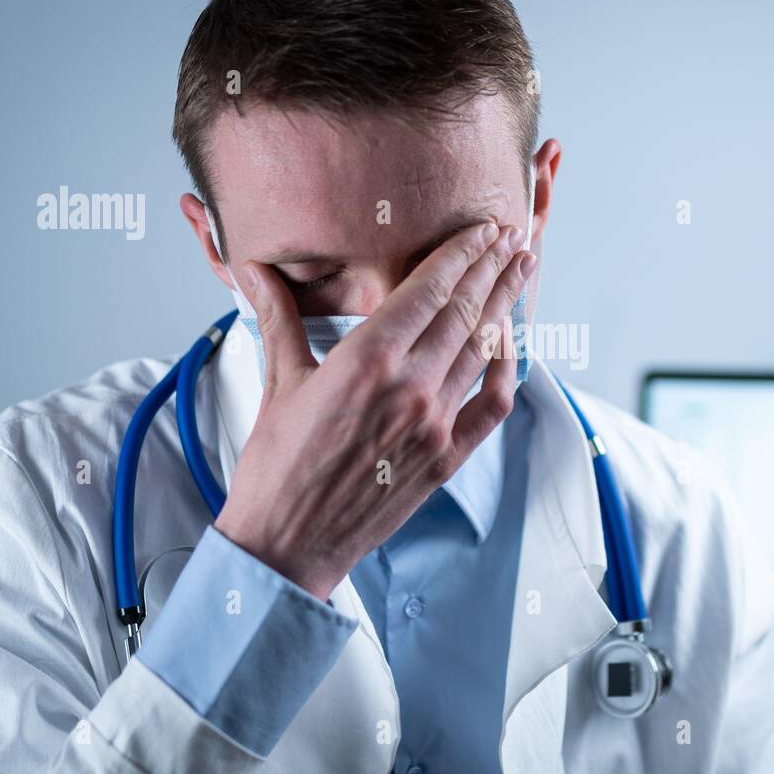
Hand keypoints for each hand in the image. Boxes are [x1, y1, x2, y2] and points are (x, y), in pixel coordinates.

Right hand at [214, 222, 535, 599]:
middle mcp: (409, 388)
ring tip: (521, 272)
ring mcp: (434, 425)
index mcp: (366, 361)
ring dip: (505, 307)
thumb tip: (252, 267)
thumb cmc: (275, 467)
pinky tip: (512, 345)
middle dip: (491, 269)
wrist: (287, 543)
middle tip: (511, 237)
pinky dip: (507, 370)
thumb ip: (277, 316)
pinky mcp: (446, 458)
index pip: (428, 290)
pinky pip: (491, 405)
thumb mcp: (278, 381)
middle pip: (464, 312)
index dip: (460, 254)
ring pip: (483, 350)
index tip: (480, 230)